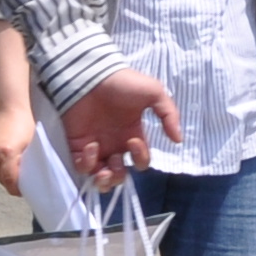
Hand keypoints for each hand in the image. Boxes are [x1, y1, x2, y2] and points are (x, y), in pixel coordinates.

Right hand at [0, 109, 39, 196]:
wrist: (9, 108)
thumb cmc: (24, 124)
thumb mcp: (31, 145)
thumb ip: (26, 164)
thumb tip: (27, 180)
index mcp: (7, 154)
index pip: (10, 183)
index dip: (18, 190)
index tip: (25, 189)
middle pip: (2, 181)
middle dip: (12, 183)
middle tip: (22, 180)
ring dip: (5, 176)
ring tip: (14, 170)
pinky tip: (6, 163)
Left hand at [59, 67, 180, 191]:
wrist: (92, 75)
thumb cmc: (123, 83)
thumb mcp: (153, 93)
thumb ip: (169, 115)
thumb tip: (178, 140)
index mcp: (133, 135)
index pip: (140, 161)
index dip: (140, 158)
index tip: (133, 141)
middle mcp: (115, 145)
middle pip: (119, 175)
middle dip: (119, 178)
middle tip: (115, 164)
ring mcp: (95, 147)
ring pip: (100, 178)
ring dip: (104, 181)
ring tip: (103, 171)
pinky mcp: (76, 145)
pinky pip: (82, 167)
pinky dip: (87, 164)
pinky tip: (90, 148)